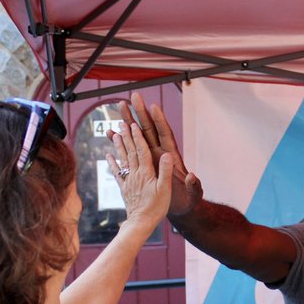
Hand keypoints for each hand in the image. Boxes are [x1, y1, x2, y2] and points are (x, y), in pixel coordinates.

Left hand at [106, 121, 172, 230]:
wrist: (141, 223)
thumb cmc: (156, 208)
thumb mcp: (165, 190)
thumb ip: (165, 171)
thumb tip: (166, 154)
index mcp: (146, 173)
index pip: (142, 151)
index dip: (138, 137)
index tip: (134, 125)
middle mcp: (135, 174)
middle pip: (130, 151)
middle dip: (127, 136)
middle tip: (122, 122)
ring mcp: (129, 181)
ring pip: (123, 159)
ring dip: (119, 145)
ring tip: (115, 133)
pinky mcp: (124, 188)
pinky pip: (117, 173)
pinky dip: (112, 163)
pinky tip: (108, 155)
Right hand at [113, 92, 203, 216]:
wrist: (179, 207)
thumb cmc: (188, 200)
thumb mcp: (193, 193)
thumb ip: (193, 185)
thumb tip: (192, 177)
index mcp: (172, 156)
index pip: (165, 134)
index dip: (160, 121)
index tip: (153, 106)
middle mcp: (160, 152)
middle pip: (149, 129)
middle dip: (141, 113)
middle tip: (133, 96)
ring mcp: (150, 157)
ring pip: (137, 136)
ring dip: (128, 122)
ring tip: (120, 107)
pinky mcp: (142, 165)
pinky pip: (128, 150)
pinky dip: (119, 142)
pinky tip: (110, 133)